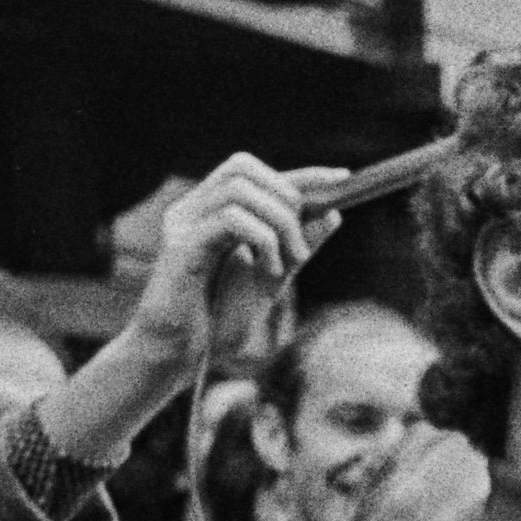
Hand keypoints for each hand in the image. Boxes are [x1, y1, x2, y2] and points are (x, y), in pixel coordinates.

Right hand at [63, 156, 349, 453]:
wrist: (178, 353)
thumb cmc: (216, 318)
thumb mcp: (271, 278)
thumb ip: (296, 246)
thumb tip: (333, 214)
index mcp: (209, 211)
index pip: (252, 170)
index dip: (299, 171)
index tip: (342, 178)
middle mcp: (191, 209)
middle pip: (243, 167)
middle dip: (287, 199)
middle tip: (300, 250)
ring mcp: (182, 224)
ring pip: (240, 190)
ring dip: (280, 223)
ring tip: (289, 265)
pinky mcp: (180, 247)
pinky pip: (229, 220)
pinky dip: (263, 240)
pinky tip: (269, 274)